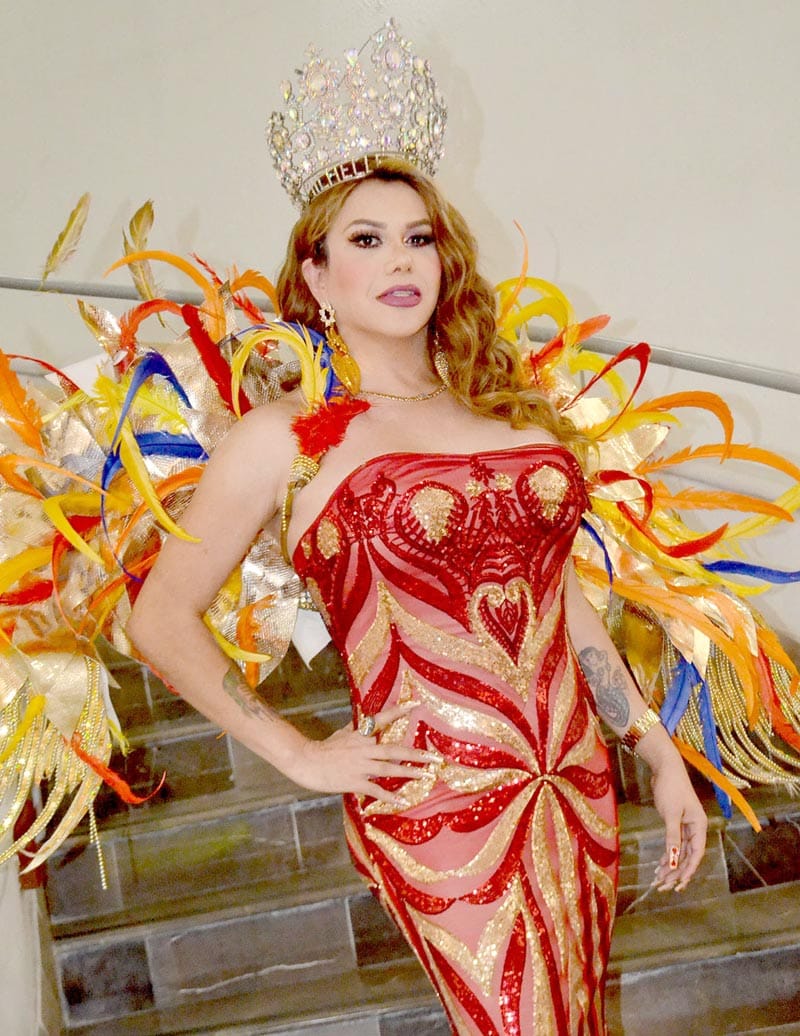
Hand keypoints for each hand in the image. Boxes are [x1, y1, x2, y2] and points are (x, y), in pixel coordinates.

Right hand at [293, 703, 438, 803]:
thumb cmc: (323, 747)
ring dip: (409, 773)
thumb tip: (369, 723)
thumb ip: (358, 730)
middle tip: (434, 757)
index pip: (382, 719)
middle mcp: (364, 748)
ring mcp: (360, 765)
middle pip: (394, 749)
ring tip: (425, 776)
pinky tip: (402, 801)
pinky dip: (390, 797)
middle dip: (416, 754)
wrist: (306, 761)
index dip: (399, 711)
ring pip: (389, 769)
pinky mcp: (355, 781)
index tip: (416, 705)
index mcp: (360, 734)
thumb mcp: (342, 733)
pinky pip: (376, 790)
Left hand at [650, 754, 707, 892]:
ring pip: (680, 852)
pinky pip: (673, 844)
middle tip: (663, 887)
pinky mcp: (676, 823)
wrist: (664, 768)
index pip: (696, 854)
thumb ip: (673, 837)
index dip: (687, 870)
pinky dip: (667, 855)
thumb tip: (673, 860)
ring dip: (670, 866)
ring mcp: (685, 826)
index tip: (678, 885)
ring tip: (658, 881)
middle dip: (676, 872)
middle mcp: (695, 828)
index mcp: (699, 826)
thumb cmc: (671, 788)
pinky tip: (659, 866)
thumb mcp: (671, 814)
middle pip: (687, 856)